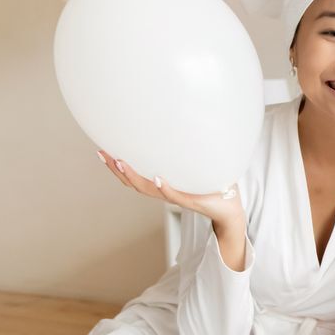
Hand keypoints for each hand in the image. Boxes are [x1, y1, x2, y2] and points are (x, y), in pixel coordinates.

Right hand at [98, 150, 243, 230]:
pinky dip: (165, 188)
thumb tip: (186, 124)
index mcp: (165, 186)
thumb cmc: (214, 188)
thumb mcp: (198, 167)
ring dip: (134, 177)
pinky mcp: (195, 202)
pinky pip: (176, 196)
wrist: (231, 211)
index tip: (103, 151)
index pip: (136, 177)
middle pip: (135, 184)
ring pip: (150, 190)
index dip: (118, 167)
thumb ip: (190, 151)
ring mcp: (179, 197)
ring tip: (120, 162)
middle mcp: (167, 193)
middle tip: (103, 154)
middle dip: (117, 170)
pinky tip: (158, 179)